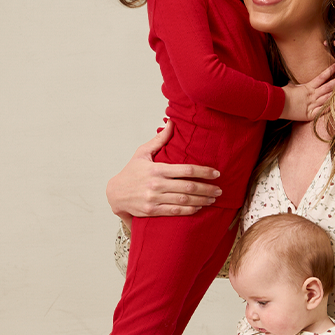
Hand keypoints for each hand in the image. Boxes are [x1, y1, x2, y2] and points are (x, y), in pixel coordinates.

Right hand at [106, 120, 221, 221]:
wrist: (114, 194)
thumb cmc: (131, 172)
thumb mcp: (142, 153)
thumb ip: (160, 140)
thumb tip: (171, 122)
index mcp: (157, 169)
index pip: (186, 170)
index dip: (204, 172)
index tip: (216, 173)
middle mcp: (156, 184)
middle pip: (189, 187)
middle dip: (207, 188)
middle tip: (219, 189)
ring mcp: (154, 199)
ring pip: (184, 200)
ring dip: (202, 200)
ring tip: (213, 199)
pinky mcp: (152, 211)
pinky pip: (175, 212)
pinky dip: (189, 210)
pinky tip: (199, 207)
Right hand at [280, 63, 334, 121]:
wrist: (277, 104)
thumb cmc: (281, 95)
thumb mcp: (289, 87)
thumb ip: (294, 84)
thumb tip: (292, 81)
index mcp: (307, 87)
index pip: (321, 77)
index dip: (329, 71)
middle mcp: (312, 95)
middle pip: (327, 87)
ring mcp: (312, 105)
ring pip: (327, 98)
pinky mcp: (310, 114)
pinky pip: (322, 111)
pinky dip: (330, 109)